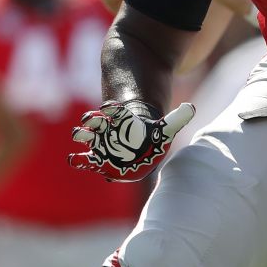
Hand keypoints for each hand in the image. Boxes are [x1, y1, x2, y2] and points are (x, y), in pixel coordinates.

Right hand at [69, 100, 194, 181]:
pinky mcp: (95, 159)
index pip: (116, 111)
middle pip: (97, 121)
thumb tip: (191, 108)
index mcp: (124, 121)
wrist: (138, 146)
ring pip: (86, 136)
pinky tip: (75, 159)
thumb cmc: (152, 136)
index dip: (112, 108)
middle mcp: (109, 129)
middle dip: (93, 121)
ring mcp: (99, 143)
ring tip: (81, 135)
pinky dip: (78, 160)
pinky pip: (83, 159)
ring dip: (83, 135)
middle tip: (92, 120)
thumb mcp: (166, 128)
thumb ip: (177, 119)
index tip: (108, 106)